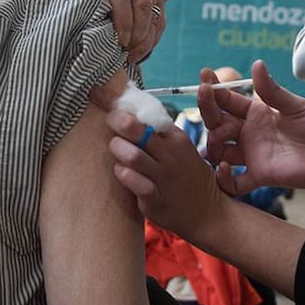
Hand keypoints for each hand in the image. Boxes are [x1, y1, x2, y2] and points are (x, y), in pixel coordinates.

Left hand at [73, 0, 165, 63]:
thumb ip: (83, 2)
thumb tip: (90, 29)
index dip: (122, 19)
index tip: (118, 41)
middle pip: (142, 4)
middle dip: (135, 32)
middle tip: (125, 52)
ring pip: (154, 13)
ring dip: (144, 39)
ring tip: (131, 56)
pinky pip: (160, 20)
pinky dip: (151, 39)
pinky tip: (140, 52)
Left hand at [101, 99, 228, 239]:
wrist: (208, 212)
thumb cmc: (186, 175)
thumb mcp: (178, 148)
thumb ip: (154, 132)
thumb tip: (122, 111)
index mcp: (175, 137)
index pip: (146, 111)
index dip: (118, 101)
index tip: (96, 91)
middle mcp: (170, 155)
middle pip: (138, 129)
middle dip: (117, 121)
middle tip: (110, 121)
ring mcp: (163, 177)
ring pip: (133, 155)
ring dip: (118, 149)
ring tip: (116, 148)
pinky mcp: (155, 199)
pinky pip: (135, 183)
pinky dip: (124, 174)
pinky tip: (121, 171)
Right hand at [200, 60, 304, 198]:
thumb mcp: (297, 106)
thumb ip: (273, 91)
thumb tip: (257, 64)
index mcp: (257, 113)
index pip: (227, 101)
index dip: (214, 90)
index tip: (205, 76)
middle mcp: (250, 134)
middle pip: (217, 123)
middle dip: (208, 110)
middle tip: (206, 98)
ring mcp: (252, 155)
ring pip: (218, 151)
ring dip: (212, 143)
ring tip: (222, 135)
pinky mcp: (260, 176)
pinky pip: (232, 182)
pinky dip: (222, 178)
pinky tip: (224, 167)